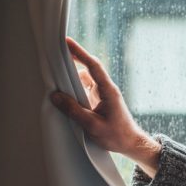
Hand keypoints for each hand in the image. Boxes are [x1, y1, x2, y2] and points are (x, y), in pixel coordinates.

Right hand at [51, 37, 161, 177]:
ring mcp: (103, 94)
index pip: (93, 66)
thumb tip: (56, 96)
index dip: (80, 53)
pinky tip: (64, 94)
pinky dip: (74, 89)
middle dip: (71, 61)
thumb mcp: (92, 125)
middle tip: (55, 55)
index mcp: (108, 91)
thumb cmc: (116, 135)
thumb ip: (74, 110)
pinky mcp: (99, 100)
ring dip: (71, 79)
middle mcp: (106, 89)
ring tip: (55, 78)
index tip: (67, 42)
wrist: (130, 143)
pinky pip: (84, 89)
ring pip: (84, 80)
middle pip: (87, 69)